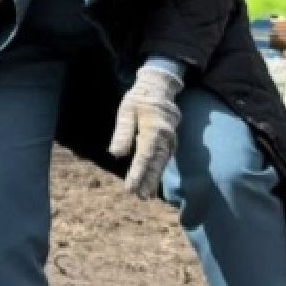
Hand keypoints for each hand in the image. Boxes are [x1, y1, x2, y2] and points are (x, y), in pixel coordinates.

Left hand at [108, 65, 183, 198]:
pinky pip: (163, 160)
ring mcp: (169, 141)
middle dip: (147, 181)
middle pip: (155, 164)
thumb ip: (122, 133)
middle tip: (140, 197)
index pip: (144, 157)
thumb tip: (116, 154)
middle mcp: (165, 138)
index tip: (131, 188)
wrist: (159, 89)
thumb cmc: (139, 99)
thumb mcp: (126, 111)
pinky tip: (152, 184)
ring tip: (146, 196)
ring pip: (160, 164)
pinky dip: (157, 172)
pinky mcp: (169, 142)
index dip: (137, 174)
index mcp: (153, 130)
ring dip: (153, 179)